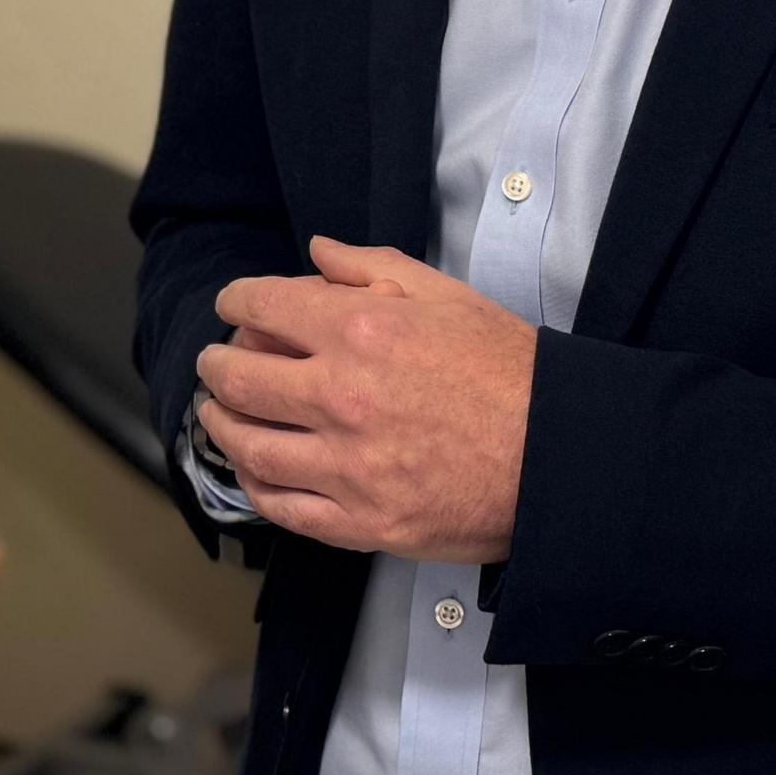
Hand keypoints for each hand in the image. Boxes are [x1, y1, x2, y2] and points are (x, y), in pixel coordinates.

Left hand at [193, 237, 534, 559]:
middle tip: (216, 362)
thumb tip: (318, 253)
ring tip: (218, 415)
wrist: (560, 456)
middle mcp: (340, 398)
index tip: (232, 306)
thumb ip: (373, 269)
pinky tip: (253, 470)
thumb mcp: (448, 297)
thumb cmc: (511, 373)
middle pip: (239, 379)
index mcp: (360, 333)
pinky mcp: (360, 521)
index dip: (236, 302)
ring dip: (221, 425)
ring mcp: (346, 466)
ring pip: (249, 446)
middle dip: (217, 364)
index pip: (263, 307)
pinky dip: (255, 485)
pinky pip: (282, 506)